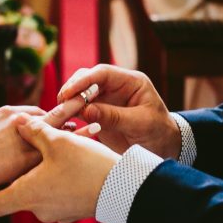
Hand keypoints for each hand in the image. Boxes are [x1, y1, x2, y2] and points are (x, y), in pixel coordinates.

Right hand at [0, 88, 100, 197]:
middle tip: (88, 99)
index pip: (35, 113)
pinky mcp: (30, 156)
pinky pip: (58, 147)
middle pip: (51, 112)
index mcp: (7, 113)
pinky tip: (90, 139)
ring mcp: (27, 137)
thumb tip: (0, 132)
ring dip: (78, 122)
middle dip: (71, 106)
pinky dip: (76, 141)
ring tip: (96, 118)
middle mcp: (21, 120)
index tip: (59, 121)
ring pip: (59, 128)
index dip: (48, 118)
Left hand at [0, 116, 119, 222]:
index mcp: (28, 194)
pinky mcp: (73, 211)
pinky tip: (63, 167)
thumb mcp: (58, 141)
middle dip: (15, 178)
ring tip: (43, 158)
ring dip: (36, 179)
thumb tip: (19, 122)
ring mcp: (57, 213)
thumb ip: (34, 130)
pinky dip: (53, 185)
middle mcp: (39, 209)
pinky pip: (55, 198)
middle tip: (14, 159)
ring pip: (37, 196)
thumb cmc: (86, 165)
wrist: (122, 188)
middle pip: (15, 197)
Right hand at [58, 65, 180, 158]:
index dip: (84, 80)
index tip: (69, 91)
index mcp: (130, 82)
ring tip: (58, 114)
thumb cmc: (159, 133)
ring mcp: (106, 100)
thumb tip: (86, 110)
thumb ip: (114, 116)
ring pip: (80, 94)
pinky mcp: (98, 114)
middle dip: (72, 89)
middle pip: (87, 79)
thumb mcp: (140, 124)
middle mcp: (116, 87)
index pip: (103, 73)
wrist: (164, 149)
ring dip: (68, 102)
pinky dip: (70, 114)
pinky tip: (62, 122)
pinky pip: (80, 110)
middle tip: (60, 103)